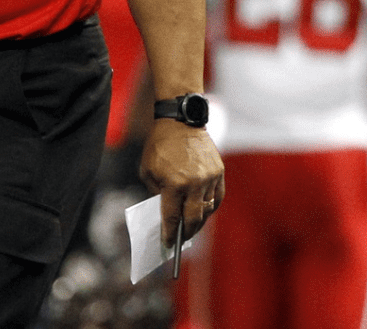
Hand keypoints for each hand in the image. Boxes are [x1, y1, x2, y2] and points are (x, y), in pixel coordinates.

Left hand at [139, 118, 224, 246]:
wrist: (180, 122)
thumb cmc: (159, 146)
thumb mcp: (147, 170)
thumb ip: (156, 192)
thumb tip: (166, 210)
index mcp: (174, 184)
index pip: (172, 217)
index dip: (169, 233)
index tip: (167, 244)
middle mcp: (194, 184)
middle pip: (193, 219)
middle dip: (186, 232)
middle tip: (181, 240)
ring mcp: (210, 178)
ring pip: (207, 210)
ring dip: (199, 221)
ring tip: (192, 227)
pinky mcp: (219, 172)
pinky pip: (217, 197)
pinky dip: (211, 207)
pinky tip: (203, 211)